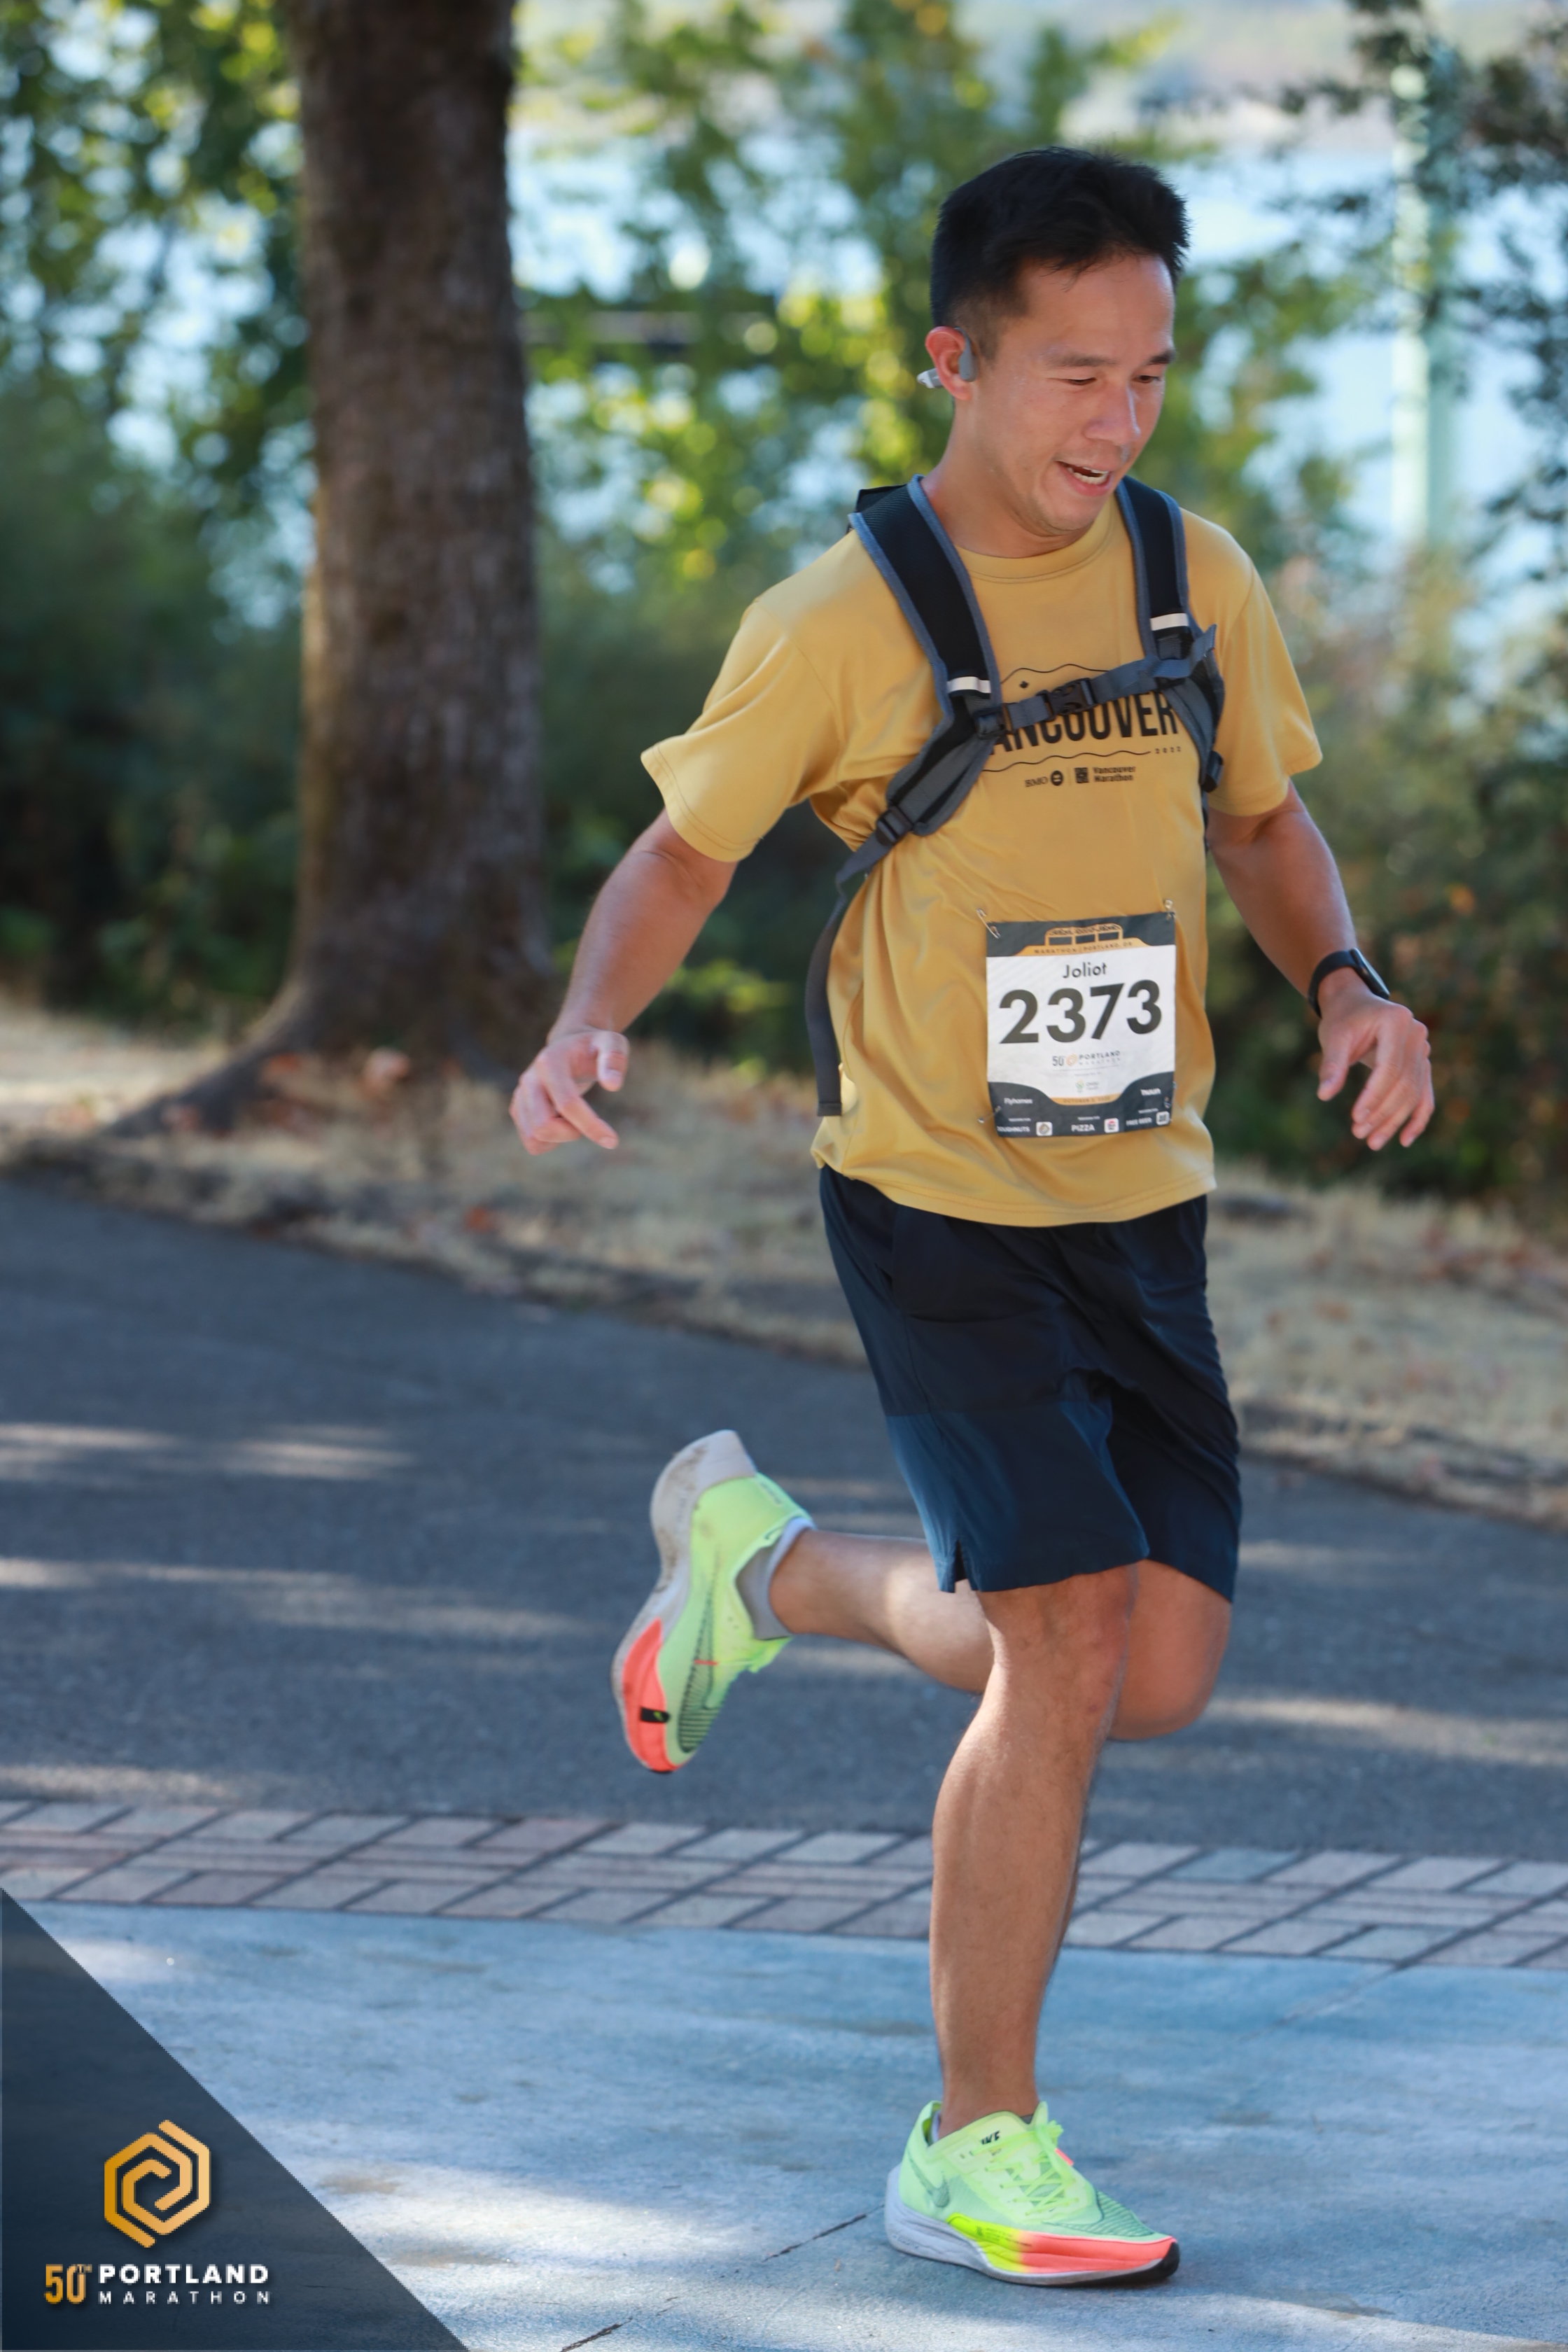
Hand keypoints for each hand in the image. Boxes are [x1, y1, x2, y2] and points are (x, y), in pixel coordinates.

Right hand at [511, 1027, 627, 1154]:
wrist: (570, 1046)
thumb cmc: (595, 1047)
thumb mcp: (612, 1043)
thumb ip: (615, 1058)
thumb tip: (612, 1085)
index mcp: (550, 1062)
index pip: (567, 1103)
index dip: (590, 1126)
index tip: (612, 1139)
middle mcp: (529, 1079)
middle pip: (543, 1127)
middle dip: (571, 1134)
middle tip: (591, 1123)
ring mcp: (521, 1095)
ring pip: (533, 1139)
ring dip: (560, 1139)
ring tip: (575, 1121)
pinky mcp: (518, 1108)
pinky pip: (531, 1141)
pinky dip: (550, 1142)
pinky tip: (564, 1125)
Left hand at [1316, 977, 1433, 1150]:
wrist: (1356, 1004)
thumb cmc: (1343, 1019)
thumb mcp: (1334, 1037)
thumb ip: (1332, 1064)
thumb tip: (1324, 1095)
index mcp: (1396, 1021)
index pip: (1389, 1068)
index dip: (1374, 1096)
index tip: (1356, 1117)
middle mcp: (1417, 1034)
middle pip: (1404, 1083)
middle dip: (1383, 1113)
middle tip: (1359, 1134)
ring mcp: (1423, 1049)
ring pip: (1414, 1093)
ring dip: (1395, 1121)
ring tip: (1373, 1142)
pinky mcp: (1423, 1064)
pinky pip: (1424, 1094)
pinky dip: (1417, 1118)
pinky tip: (1404, 1139)